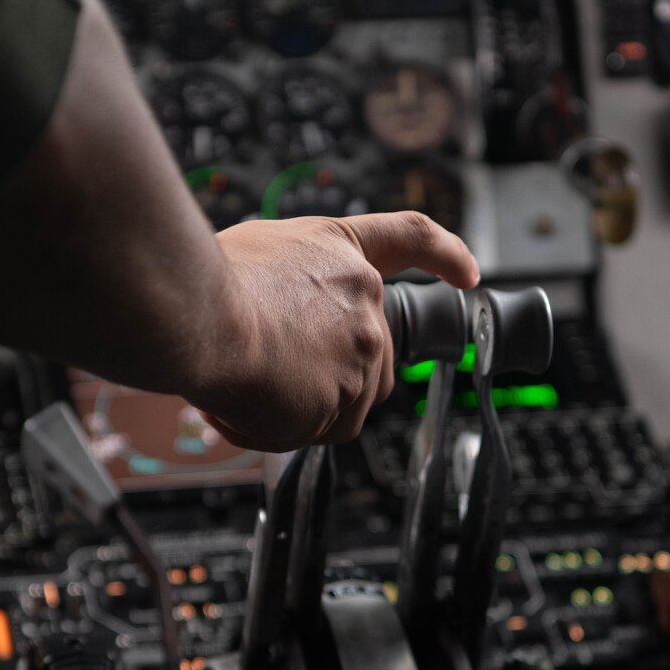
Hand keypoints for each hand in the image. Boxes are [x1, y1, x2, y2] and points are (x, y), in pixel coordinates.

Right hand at [186, 211, 478, 450]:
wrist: (202, 316)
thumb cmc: (212, 280)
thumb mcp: (260, 252)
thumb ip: (294, 280)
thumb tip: (276, 314)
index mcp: (345, 252)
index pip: (410, 238)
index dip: (443, 255)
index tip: (467, 273)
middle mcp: (364, 301)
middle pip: (368, 354)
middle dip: (326, 372)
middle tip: (268, 367)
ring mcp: (360, 354)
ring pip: (340, 398)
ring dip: (292, 401)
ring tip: (240, 381)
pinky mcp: (343, 403)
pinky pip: (312, 431)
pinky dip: (273, 428)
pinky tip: (239, 406)